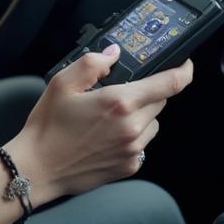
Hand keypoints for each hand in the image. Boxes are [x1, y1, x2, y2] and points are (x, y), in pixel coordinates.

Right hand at [11, 44, 193, 199]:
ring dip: (140, 115)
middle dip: (146, 92)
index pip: (169, 83)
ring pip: (152, 123)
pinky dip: (132, 136)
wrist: (39, 168)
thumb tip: (113, 54)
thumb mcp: (62, 84)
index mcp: (119, 102)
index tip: (184, 64)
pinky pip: (142, 143)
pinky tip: (106, 135)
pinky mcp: (130, 165)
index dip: (183, 70)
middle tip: (117, 93)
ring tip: (108, 117)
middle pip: (160, 101)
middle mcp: (132, 126)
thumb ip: (91, 63)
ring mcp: (133, 149)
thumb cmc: (48, 128)